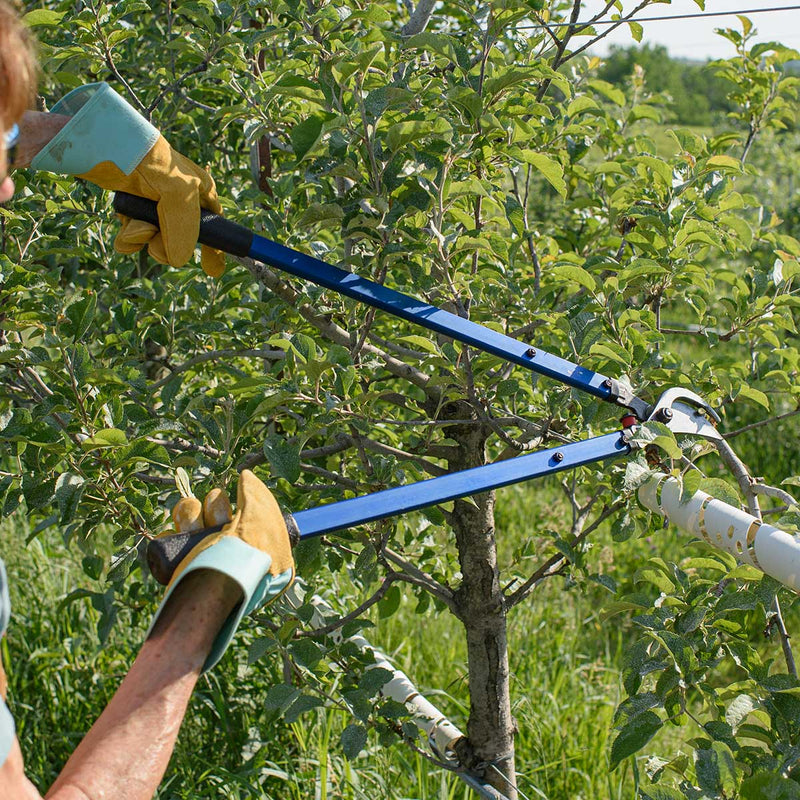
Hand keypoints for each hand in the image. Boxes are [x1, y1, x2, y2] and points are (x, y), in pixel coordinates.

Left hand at [30, 83, 224, 275]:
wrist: (109, 146)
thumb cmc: (151, 163)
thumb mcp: (178, 197)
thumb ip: (184, 231)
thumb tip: (178, 261)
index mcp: (201, 193)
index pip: (215, 228)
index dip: (215, 249)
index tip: (212, 269)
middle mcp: (180, 202)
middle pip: (182, 241)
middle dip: (168, 244)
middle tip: (158, 236)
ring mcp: (155, 207)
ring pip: (156, 241)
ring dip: (144, 237)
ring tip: (136, 222)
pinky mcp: (133, 210)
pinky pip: (135, 238)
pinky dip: (129, 236)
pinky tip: (126, 222)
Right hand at [147, 470, 294, 671]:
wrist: (215, 591)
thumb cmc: (247, 559)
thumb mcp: (264, 524)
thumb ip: (258, 497)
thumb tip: (245, 477)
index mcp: (252, 537)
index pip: (241, 506)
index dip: (238, 504)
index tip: (236, 511)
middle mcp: (226, 544)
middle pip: (213, 506)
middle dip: (216, 509)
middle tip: (222, 525)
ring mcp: (200, 553)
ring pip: (189, 513)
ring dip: (192, 517)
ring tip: (198, 533)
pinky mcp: (177, 561)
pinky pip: (167, 535)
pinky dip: (170, 534)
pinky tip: (179, 539)